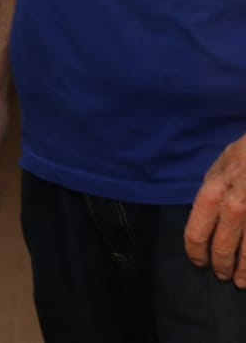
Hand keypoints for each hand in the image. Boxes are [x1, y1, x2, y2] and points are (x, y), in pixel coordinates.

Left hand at [185, 133, 245, 285]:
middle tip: (221, 275)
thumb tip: (205, 217)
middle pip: (222, 248)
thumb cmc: (245, 154)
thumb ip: (212, 192)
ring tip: (241, 282)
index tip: (198, 261)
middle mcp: (234, 208)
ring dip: (244, 272)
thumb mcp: (220, 166)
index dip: (195, 251)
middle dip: (220, 265)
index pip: (196, 232)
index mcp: (213, 193)